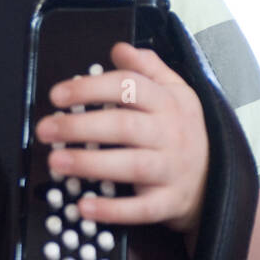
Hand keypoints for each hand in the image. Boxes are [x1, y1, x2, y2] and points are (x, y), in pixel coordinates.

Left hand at [34, 42, 208, 237]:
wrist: (215, 179)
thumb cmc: (181, 131)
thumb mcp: (174, 92)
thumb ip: (147, 68)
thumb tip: (120, 48)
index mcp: (168, 102)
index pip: (128, 87)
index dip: (90, 88)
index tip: (56, 95)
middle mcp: (170, 134)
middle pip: (124, 126)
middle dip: (80, 126)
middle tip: (45, 129)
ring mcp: (170, 170)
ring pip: (131, 166)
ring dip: (90, 164)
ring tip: (55, 162)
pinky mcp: (168, 203)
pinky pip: (141, 209)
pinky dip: (113, 210)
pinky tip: (84, 206)